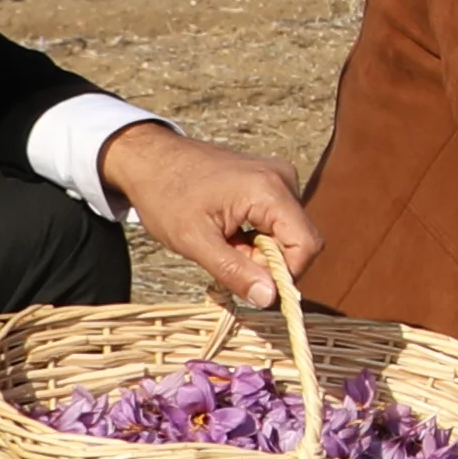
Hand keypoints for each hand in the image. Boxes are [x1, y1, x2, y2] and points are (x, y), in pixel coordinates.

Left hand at [99, 124, 320, 311]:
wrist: (151, 159)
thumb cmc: (166, 195)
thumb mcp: (194, 241)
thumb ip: (234, 271)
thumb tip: (269, 299)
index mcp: (269, 190)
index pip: (306, 244)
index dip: (285, 274)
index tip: (251, 283)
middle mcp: (283, 179)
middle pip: (299, 239)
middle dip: (268, 262)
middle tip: (227, 259)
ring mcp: (279, 178)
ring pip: (288, 233)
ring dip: (260, 250)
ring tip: (224, 243)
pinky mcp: (271, 181)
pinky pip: (278, 221)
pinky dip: (257, 236)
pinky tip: (229, 232)